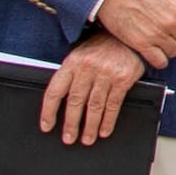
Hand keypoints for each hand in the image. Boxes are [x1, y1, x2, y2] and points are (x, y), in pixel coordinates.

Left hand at [44, 28, 148, 147]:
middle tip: (68, 138)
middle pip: (75, 101)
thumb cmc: (102, 46)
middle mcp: (87, 67)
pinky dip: (108, 121)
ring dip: (90, 126)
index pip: (55, 91)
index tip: (47, 126)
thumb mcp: (80, 54)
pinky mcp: (123, 79)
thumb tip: (59, 102)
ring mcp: (106, 73)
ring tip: (87, 139)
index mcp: (72, 62)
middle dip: (71, 124)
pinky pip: (113, 104)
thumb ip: (71, 75)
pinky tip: (104, 130)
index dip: (49, 111)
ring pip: (94, 106)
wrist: (128, 36)